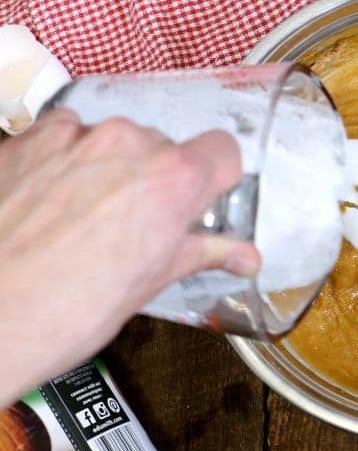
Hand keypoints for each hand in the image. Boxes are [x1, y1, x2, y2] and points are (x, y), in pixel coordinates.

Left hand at [0, 110, 260, 406]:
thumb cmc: (62, 313)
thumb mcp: (148, 284)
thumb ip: (199, 254)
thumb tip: (242, 256)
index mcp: (172, 180)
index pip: (224, 152)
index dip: (217, 178)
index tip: (204, 199)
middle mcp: (126, 145)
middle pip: (162, 148)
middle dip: (155, 181)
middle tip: (135, 225)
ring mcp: (71, 137)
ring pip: (110, 141)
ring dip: (106, 170)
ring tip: (83, 218)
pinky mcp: (24, 141)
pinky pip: (59, 138)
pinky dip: (60, 163)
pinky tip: (47, 205)